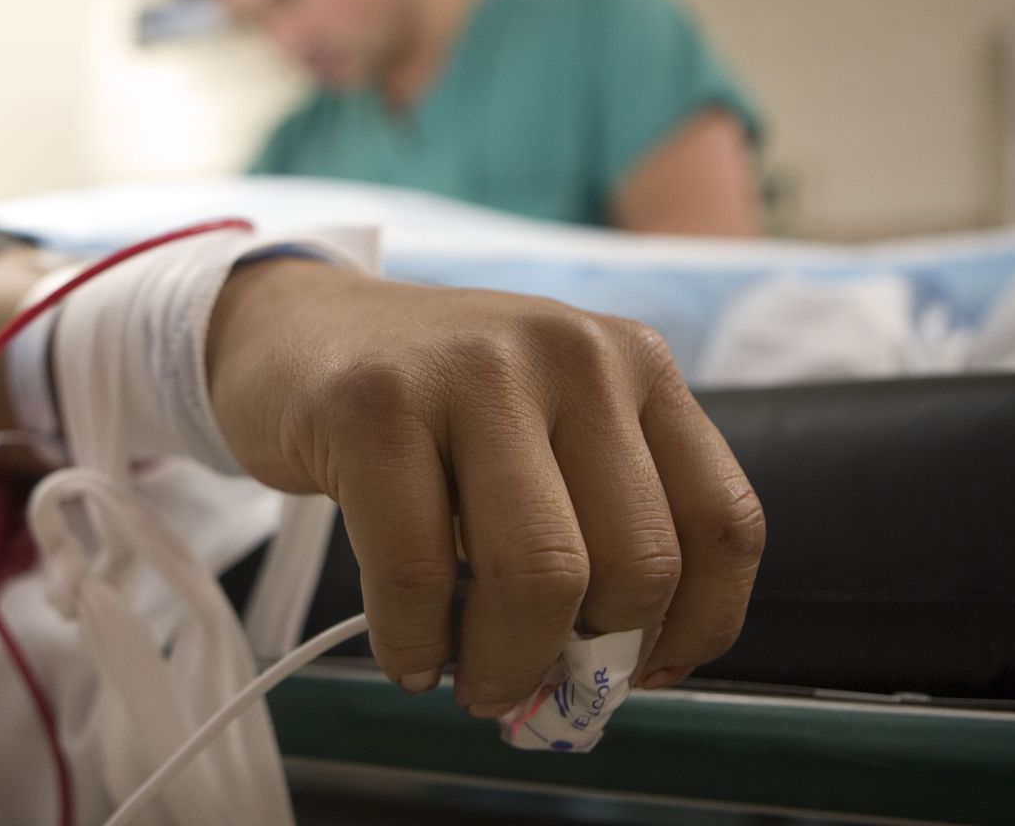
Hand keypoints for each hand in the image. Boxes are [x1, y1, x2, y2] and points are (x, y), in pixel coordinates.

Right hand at [207, 259, 763, 715]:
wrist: (291, 330)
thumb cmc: (430, 407)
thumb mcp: (544, 429)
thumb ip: (598, 519)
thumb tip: (623, 671)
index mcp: (635, 362)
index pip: (723, 523)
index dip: (697, 626)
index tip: (640, 669)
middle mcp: (572, 353)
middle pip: (636, 565)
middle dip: (585, 661)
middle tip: (531, 684)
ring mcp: (474, 370)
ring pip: (540, 577)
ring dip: (504, 666)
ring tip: (469, 682)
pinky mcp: (376, 404)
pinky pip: (417, 573)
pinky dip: (413, 645)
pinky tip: (406, 655)